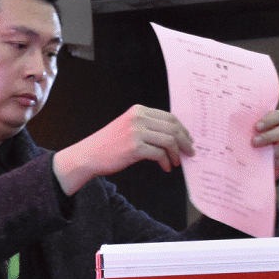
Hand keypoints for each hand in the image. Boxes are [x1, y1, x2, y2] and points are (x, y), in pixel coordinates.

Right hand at [52, 105, 193, 193]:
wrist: (89, 155)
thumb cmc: (109, 144)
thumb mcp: (128, 127)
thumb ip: (148, 127)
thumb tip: (174, 136)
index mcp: (138, 111)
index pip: (169, 117)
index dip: (182, 129)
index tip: (188, 140)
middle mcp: (138, 118)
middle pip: (172, 128)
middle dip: (184, 142)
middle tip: (189, 152)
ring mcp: (136, 132)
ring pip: (169, 141)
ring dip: (176, 154)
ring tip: (176, 162)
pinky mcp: (134, 148)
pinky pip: (159, 154)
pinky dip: (166, 162)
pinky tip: (166, 167)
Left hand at [254, 109, 278, 177]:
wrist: (269, 154)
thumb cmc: (261, 137)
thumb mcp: (258, 130)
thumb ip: (253, 128)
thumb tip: (238, 129)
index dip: (268, 121)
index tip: (257, 127)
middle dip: (268, 137)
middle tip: (254, 142)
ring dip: (273, 152)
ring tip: (260, 155)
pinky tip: (269, 162)